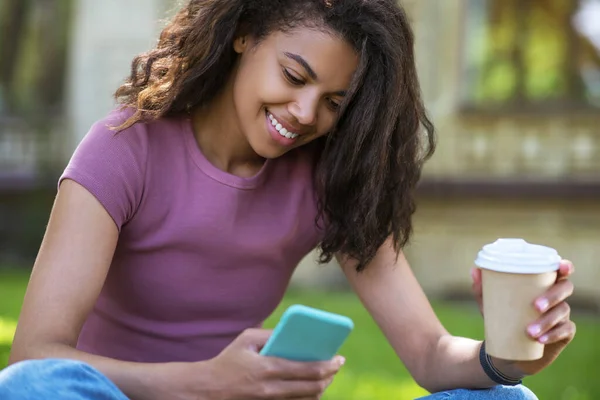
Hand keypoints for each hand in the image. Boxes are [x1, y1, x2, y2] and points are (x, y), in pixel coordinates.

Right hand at [175, 328, 343, 399]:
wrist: (207, 390)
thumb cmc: (227, 360)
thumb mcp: (246, 340)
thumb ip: (271, 334)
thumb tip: (293, 333)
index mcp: (268, 367)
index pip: (308, 368)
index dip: (328, 365)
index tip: (339, 358)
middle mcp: (271, 388)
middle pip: (312, 387)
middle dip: (329, 377)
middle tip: (336, 367)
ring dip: (321, 389)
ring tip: (326, 377)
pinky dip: (307, 398)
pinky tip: (311, 389)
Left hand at [471, 260, 576, 376]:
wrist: (506, 351)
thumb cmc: (502, 318)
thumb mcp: (489, 304)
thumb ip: (482, 288)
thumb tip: (474, 270)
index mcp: (542, 284)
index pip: (560, 270)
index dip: (565, 266)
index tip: (562, 267)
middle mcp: (556, 296)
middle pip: (565, 288)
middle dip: (552, 296)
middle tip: (535, 306)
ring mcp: (562, 315)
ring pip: (562, 311)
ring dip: (548, 321)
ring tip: (529, 331)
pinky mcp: (564, 333)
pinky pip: (565, 331)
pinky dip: (553, 334)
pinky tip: (540, 340)